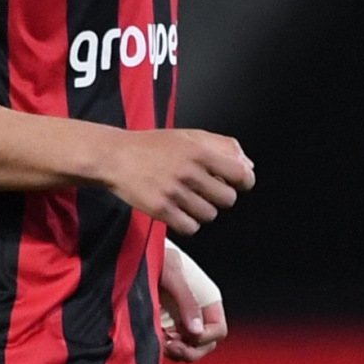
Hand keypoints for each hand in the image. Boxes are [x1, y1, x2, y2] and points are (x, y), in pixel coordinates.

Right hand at [106, 129, 254, 235]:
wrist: (115, 156)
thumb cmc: (152, 146)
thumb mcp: (188, 136)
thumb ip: (222, 146)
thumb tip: (248, 165)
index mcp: (198, 151)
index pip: (241, 174)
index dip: (243, 181)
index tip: (238, 183)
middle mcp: (188, 171)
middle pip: (228, 199)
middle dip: (219, 196)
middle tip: (205, 190)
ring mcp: (174, 192)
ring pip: (210, 215)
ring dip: (202, 210)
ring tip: (187, 198)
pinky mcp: (161, 210)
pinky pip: (191, 228)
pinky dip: (188, 223)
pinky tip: (178, 210)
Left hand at [160, 243, 226, 362]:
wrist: (136, 253)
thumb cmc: (158, 255)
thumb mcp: (172, 273)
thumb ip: (186, 300)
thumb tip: (196, 332)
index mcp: (207, 299)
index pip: (218, 329)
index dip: (206, 337)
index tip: (186, 336)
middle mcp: (198, 312)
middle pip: (206, 344)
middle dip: (190, 350)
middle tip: (170, 345)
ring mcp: (182, 320)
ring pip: (189, 349)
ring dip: (177, 351)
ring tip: (160, 340)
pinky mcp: (166, 325)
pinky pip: (173, 346)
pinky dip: (165, 347)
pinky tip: (154, 338)